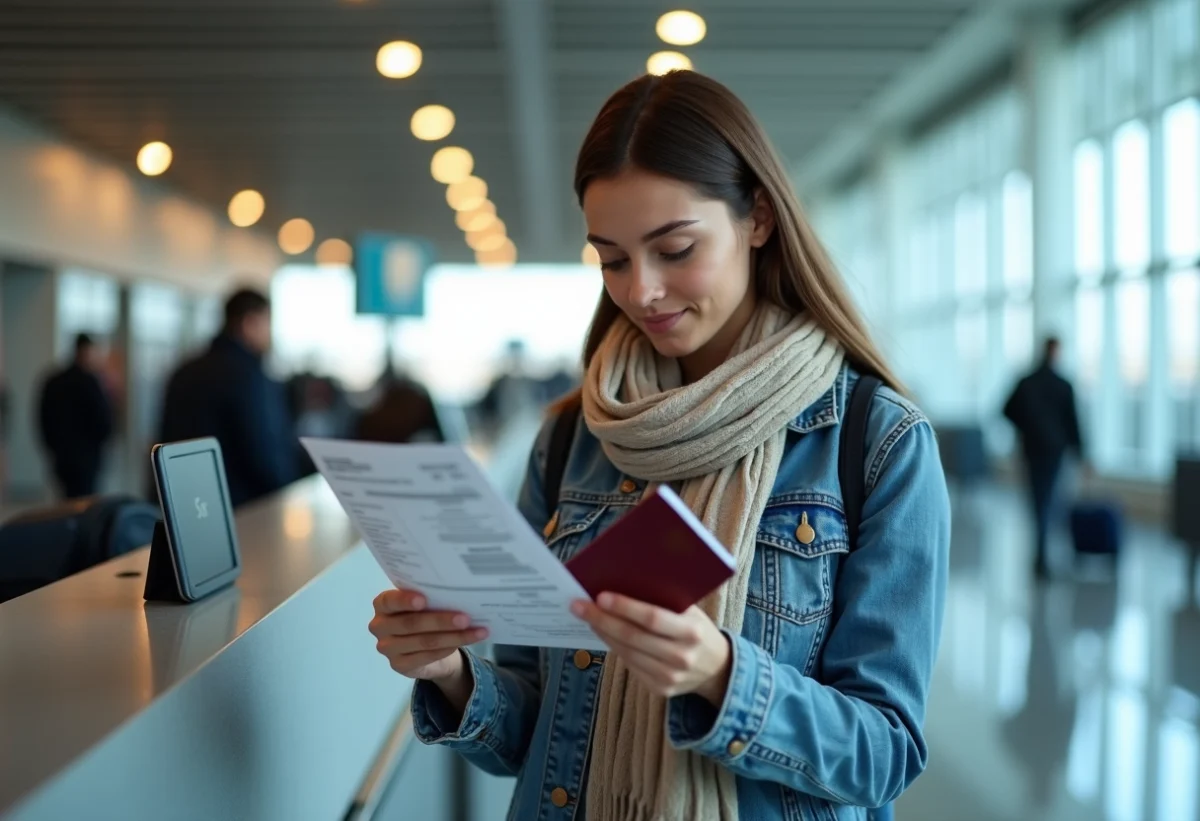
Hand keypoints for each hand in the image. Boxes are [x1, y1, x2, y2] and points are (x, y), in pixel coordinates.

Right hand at [368, 589, 487, 682]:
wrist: (426, 644)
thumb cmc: (424, 613)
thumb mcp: (425, 602)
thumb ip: (431, 597)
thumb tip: (458, 592)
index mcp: (383, 604)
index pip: (389, 601)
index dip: (405, 600)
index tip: (423, 599)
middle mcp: (380, 626)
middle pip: (411, 623)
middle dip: (440, 620)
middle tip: (465, 618)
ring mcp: (387, 648)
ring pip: (423, 641)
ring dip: (452, 636)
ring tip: (475, 631)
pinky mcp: (398, 665)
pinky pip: (426, 657)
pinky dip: (447, 648)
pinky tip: (464, 642)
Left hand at [572, 593, 731, 705]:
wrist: (717, 669)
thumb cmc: (697, 629)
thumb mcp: (691, 612)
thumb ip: (666, 600)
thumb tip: (623, 581)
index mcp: (692, 632)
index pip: (652, 618)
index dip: (625, 607)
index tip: (600, 595)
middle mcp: (681, 657)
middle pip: (633, 637)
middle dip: (602, 619)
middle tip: (579, 605)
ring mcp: (669, 677)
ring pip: (626, 652)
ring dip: (602, 633)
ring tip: (586, 616)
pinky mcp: (659, 689)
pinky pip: (630, 665)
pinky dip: (613, 647)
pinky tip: (602, 633)